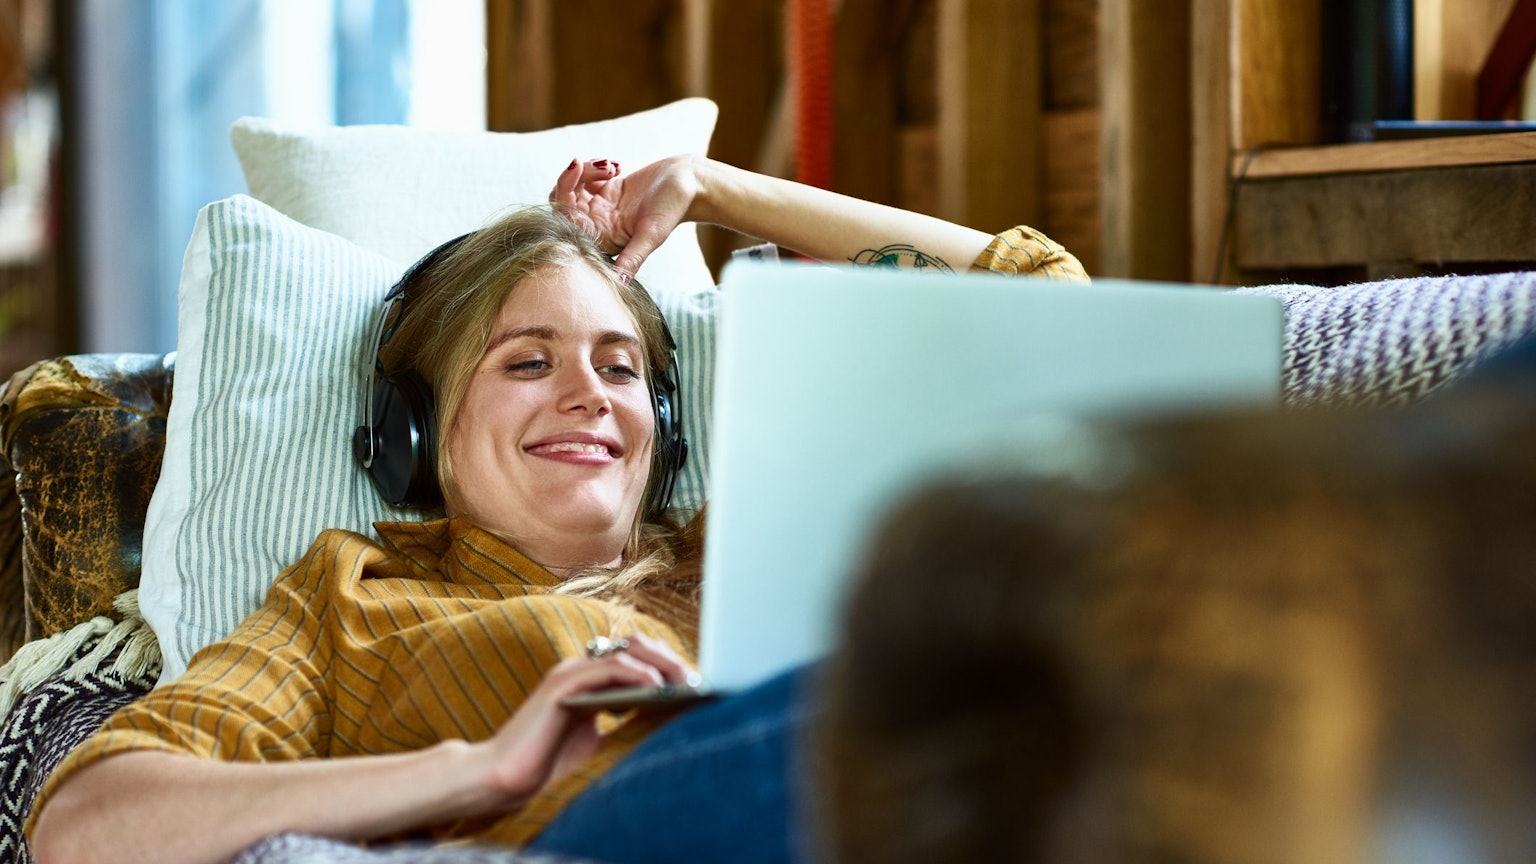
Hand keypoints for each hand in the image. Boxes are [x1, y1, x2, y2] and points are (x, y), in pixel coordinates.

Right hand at [475, 633, 698, 807]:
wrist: (503, 778)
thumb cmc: (549, 764)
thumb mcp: (599, 742)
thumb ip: (627, 724)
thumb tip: (670, 718)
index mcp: (590, 680)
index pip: (638, 660)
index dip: (669, 667)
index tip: (698, 684)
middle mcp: (581, 669)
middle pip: (637, 650)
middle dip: (671, 661)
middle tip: (698, 681)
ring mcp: (570, 672)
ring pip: (625, 653)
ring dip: (661, 664)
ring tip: (686, 682)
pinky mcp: (561, 684)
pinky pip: (605, 668)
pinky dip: (635, 673)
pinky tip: (656, 687)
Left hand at [550, 155, 704, 277]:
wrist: (688, 182)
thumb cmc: (673, 209)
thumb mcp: (652, 235)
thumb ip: (632, 259)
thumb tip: (620, 285)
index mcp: (604, 240)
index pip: (568, 223)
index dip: (564, 197)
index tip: (577, 173)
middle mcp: (598, 225)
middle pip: (562, 203)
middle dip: (571, 179)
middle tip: (589, 164)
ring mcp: (599, 206)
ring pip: (571, 187)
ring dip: (586, 170)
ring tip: (612, 167)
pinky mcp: (604, 189)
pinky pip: (583, 176)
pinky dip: (594, 166)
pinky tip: (617, 167)